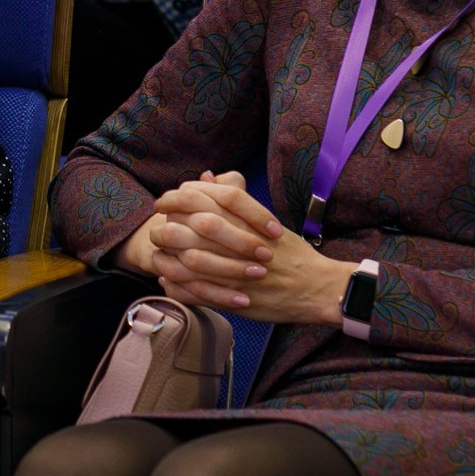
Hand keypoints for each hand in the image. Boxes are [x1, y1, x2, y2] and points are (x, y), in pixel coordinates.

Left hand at [121, 172, 350, 325]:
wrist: (317, 287)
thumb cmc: (290, 252)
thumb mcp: (263, 220)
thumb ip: (232, 199)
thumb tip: (204, 176)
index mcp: (249, 221)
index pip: (208, 198)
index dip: (180, 196)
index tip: (164, 200)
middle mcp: (243, 243)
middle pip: (195, 227)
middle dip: (168, 227)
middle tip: (157, 229)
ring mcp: (239, 272)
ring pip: (192, 262)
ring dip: (169, 258)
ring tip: (158, 255)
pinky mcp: (235, 298)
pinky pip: (198, 293)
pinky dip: (178, 287)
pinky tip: (167, 280)